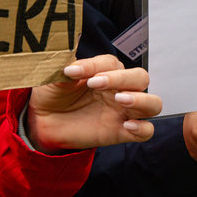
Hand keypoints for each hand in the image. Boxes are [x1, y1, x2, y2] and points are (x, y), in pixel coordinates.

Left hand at [28, 55, 161, 153]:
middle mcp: (120, 89)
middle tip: (96, 84)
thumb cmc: (53, 95)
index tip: (72, 72)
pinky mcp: (122, 132)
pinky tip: (127, 126)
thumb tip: (72, 65)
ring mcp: (124, 112)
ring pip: (153, 104)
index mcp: (106, 72)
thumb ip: (67, 70)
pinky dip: (143, 128)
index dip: (94, 65)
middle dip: (123, 79)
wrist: (44, 123)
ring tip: (119, 100)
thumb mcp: (56, 79)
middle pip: (141, 78)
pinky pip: (146, 131)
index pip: (112, 63)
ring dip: (141, 100)